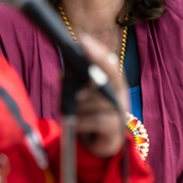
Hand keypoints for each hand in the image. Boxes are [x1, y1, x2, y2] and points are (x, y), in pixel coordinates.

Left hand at [73, 36, 128, 158]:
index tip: (83, 40)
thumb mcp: (79, 93)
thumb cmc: (89, 112)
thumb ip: (73, 81)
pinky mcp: (116, 129)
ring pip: (94, 100)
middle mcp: (120, 94)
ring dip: (77, 104)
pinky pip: (95, 120)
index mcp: (113, 82)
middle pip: (110, 75)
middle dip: (96, 62)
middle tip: (82, 52)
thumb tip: (63, 73)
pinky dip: (81, 121)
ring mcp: (120, 112)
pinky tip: (75, 123)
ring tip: (71, 109)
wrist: (100, 142)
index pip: (109, 63)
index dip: (97, 51)